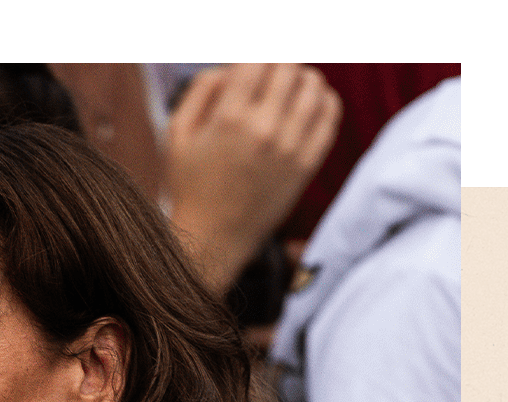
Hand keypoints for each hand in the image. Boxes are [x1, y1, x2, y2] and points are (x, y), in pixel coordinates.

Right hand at [165, 63, 340, 292]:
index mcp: (229, 119)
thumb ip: (201, 90)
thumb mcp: (177, 134)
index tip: (248, 66)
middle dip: (276, 65)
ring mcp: (291, 147)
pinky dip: (323, 99)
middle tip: (266, 76)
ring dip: (301, 78)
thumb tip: (232, 66)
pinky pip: (330, 114)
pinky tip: (307, 104)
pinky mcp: (308, 163)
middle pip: (288, 67)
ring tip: (287, 87)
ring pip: (313, 85)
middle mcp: (264, 129)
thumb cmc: (191, 184)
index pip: (258, 59)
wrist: (214, 238)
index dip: (253, 57)